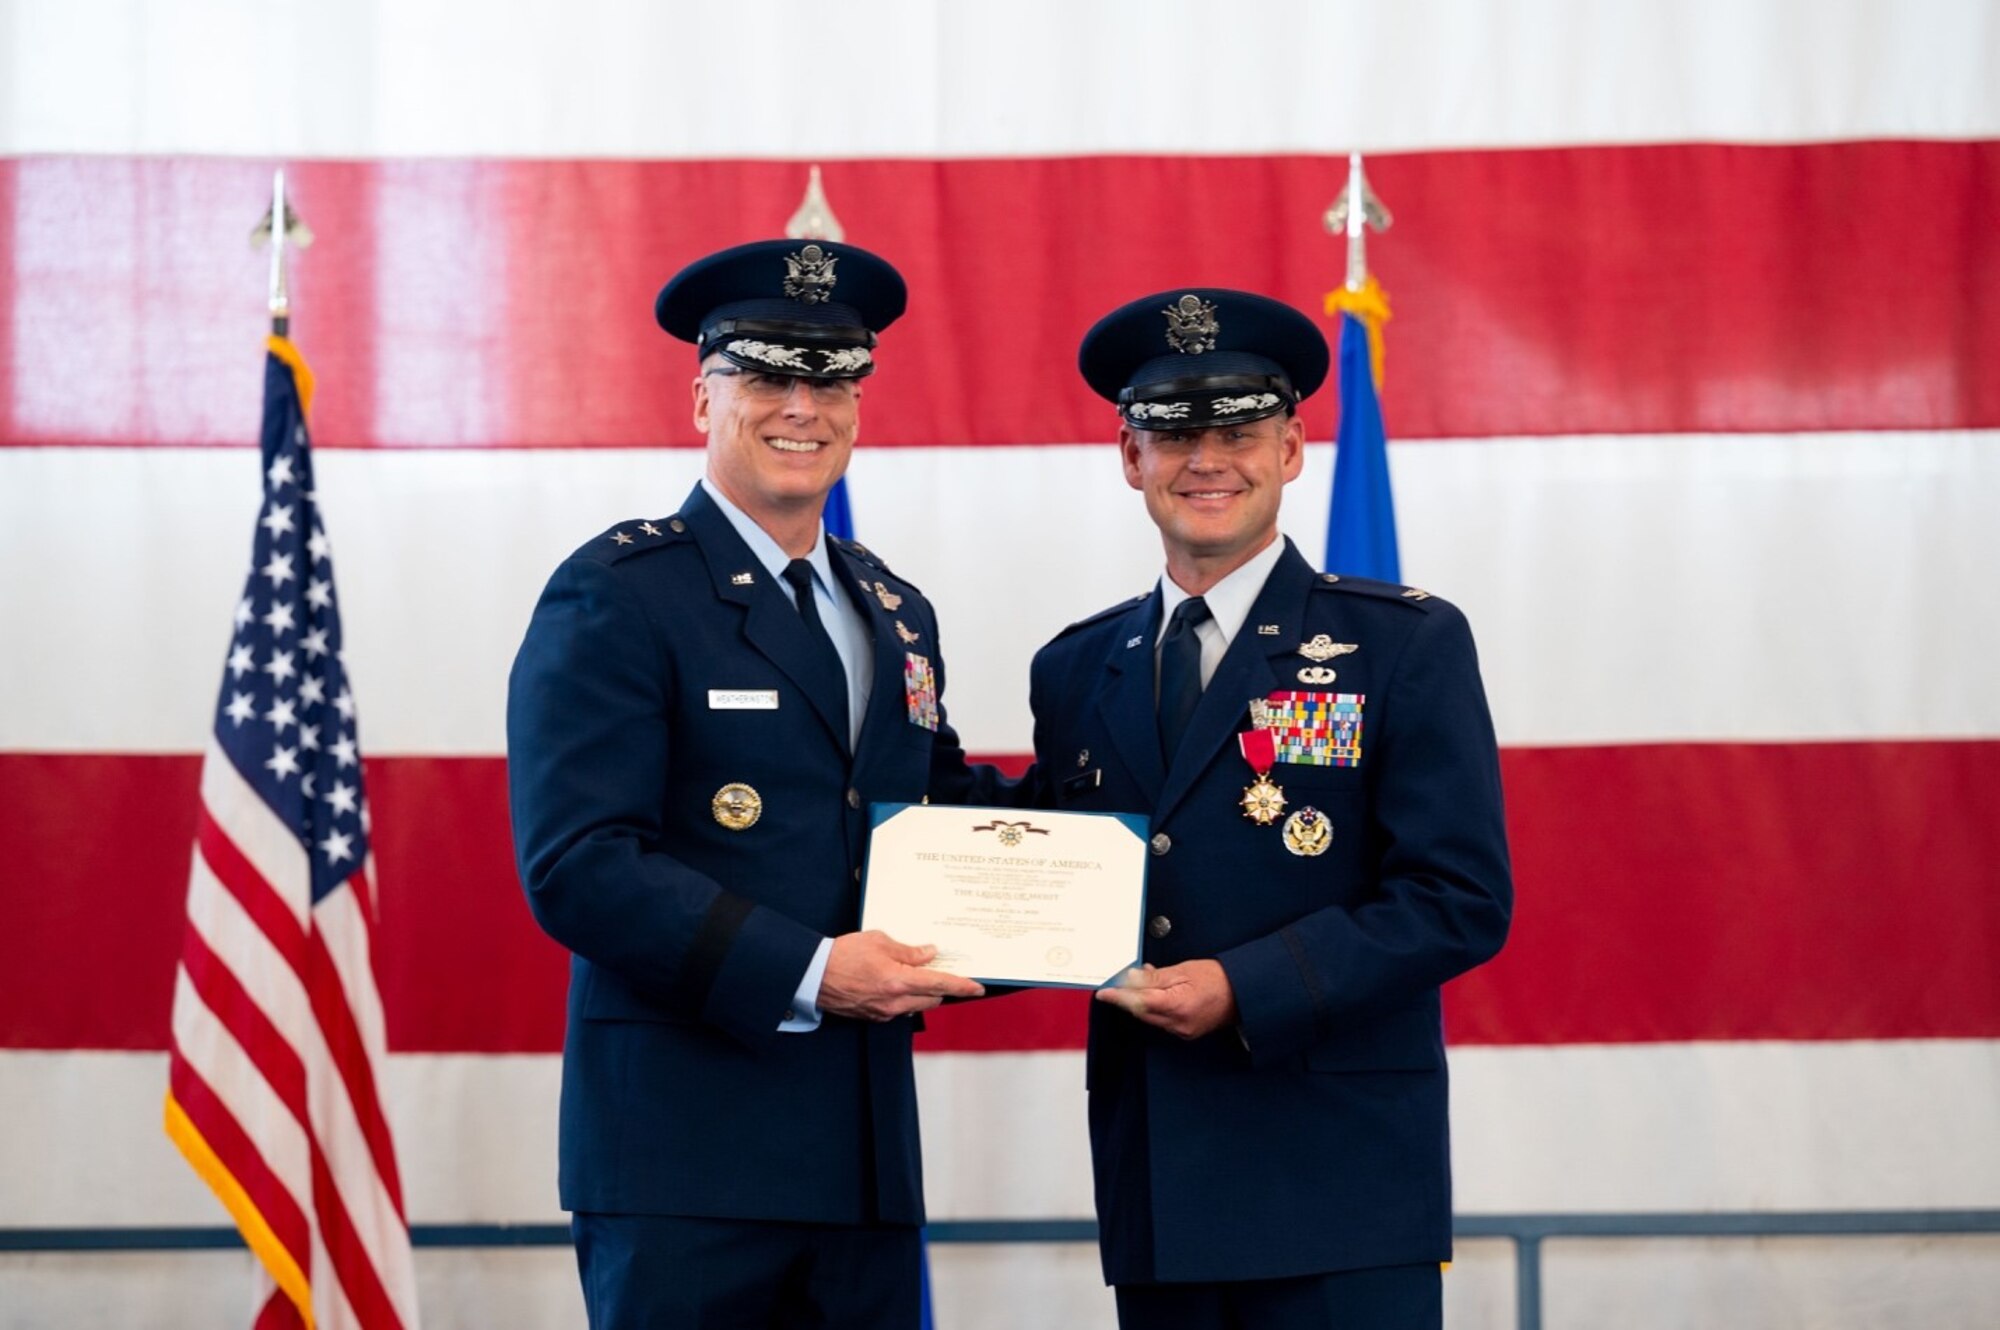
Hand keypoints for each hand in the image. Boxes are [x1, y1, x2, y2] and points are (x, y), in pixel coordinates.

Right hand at [818, 930, 984, 1021]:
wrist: (813, 975)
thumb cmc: (843, 955)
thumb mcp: (879, 941)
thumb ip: (908, 950)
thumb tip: (928, 954)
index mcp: (899, 981)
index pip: (941, 985)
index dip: (962, 986)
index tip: (978, 988)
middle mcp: (895, 1002)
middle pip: (932, 999)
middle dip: (941, 988)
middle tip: (941, 971)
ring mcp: (884, 1012)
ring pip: (916, 1006)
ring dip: (922, 994)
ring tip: (915, 976)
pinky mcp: (873, 1016)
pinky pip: (899, 1010)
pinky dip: (904, 999)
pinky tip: (895, 984)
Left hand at [1095, 959, 1236, 1038]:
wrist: (1243, 994)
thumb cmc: (1219, 979)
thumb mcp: (1184, 970)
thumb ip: (1154, 978)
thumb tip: (1131, 978)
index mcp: (1178, 1005)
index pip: (1138, 1002)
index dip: (1118, 997)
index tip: (1104, 993)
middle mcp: (1178, 1023)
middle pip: (1141, 1012)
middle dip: (1128, 998)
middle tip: (1118, 983)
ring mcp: (1182, 1031)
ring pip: (1150, 1017)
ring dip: (1141, 1002)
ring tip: (1143, 981)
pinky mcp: (1185, 1033)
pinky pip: (1161, 1021)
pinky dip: (1154, 1008)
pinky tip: (1156, 995)